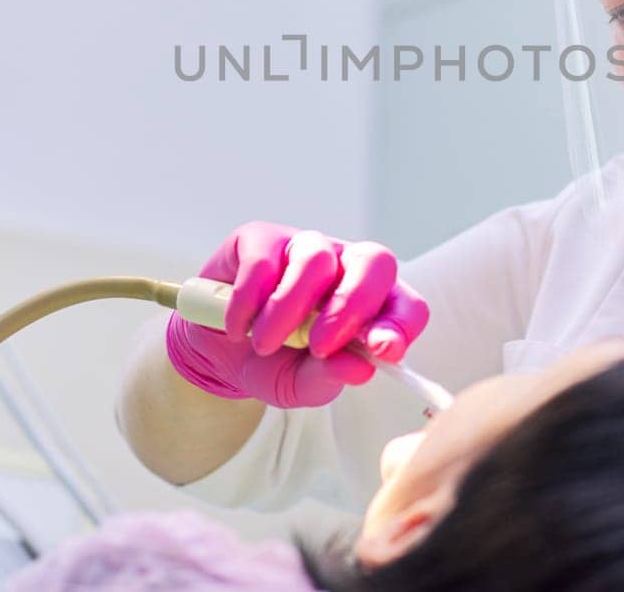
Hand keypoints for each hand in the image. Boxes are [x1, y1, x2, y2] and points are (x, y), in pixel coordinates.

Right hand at [165, 221, 429, 407]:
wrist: (216, 351)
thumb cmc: (272, 363)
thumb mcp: (299, 384)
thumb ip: (328, 378)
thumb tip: (361, 370)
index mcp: (371, 305)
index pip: (407, 304)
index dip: (401, 324)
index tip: (381, 351)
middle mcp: (346, 267)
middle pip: (374, 262)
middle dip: (351, 307)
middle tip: (321, 346)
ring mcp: (306, 246)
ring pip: (316, 260)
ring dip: (288, 311)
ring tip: (264, 344)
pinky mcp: (262, 239)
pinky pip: (264, 263)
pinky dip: (248, 303)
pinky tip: (238, 328)